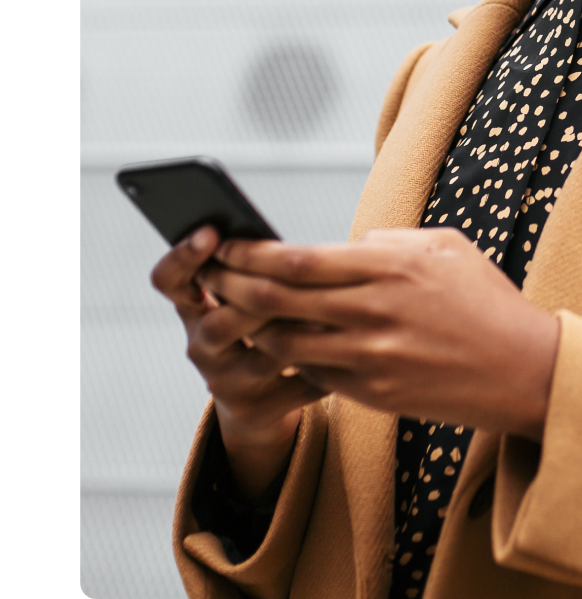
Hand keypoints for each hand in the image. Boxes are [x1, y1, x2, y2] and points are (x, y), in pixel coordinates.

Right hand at [151, 227, 326, 499]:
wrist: (261, 400)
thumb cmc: (263, 326)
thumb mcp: (246, 297)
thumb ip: (257, 271)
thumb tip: (288, 244)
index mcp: (195, 308)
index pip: (169, 281)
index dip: (183, 257)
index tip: (210, 232)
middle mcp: (202, 347)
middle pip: (219, 324)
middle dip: (259, 300)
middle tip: (293, 279)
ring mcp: (226, 383)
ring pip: (265, 356)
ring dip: (304, 331)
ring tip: (338, 310)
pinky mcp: (256, 411)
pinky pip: (298, 385)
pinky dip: (328, 364)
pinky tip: (351, 346)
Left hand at [200, 228, 560, 440]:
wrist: (524, 369)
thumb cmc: (487, 301)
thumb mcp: (447, 247)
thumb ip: (391, 242)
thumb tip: (348, 246)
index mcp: (391, 267)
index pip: (299, 260)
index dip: (253, 254)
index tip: (227, 246)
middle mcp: (375, 312)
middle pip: (278, 300)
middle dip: (233, 286)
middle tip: (211, 278)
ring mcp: (372, 358)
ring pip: (285, 343)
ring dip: (253, 328)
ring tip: (235, 313)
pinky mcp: (375, 394)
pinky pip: (315, 374)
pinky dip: (292, 358)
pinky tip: (281, 345)